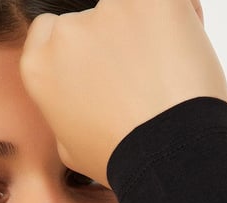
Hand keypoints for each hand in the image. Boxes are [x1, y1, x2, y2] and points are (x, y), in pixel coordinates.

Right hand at [20, 0, 226, 187]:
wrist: (168, 156)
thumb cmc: (124, 162)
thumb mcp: (71, 150)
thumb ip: (64, 111)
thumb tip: (72, 102)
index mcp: (40, 66)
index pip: (51, 31)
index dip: (80, 48)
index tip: (101, 67)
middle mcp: (67, 33)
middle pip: (92, 21)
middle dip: (116, 43)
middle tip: (141, 81)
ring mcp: (110, 10)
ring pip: (131, 10)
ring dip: (148, 33)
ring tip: (167, 77)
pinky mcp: (153, 0)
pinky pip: (170, 2)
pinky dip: (180, 20)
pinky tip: (186, 55)